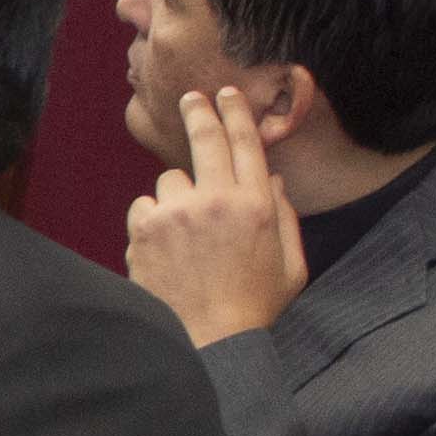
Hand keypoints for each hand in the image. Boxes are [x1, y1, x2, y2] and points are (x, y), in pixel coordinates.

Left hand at [123, 85, 305, 344]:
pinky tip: (165, 244)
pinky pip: (144, 207)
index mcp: (256, 205)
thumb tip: (270, 178)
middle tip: (191, 99)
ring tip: (188, 230)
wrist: (209, 340)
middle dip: (198, 112)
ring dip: (178, 195)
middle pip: (203, 140)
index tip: (224, 96)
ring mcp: (176, 214)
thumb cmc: (254, 304)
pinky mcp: (144, 231)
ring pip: (170, 180)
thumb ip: (285, 216)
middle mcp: (215, 201)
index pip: (245, 143)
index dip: (234, 113)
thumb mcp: (291, 264)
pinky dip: (153, 219)